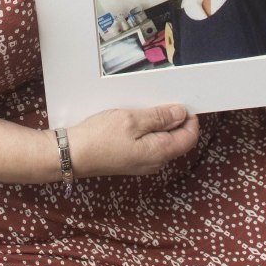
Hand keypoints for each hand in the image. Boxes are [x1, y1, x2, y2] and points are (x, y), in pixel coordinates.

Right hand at [68, 105, 198, 177]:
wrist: (74, 155)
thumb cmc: (101, 136)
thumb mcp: (132, 120)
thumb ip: (159, 118)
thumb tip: (182, 114)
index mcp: (160, 152)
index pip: (189, 138)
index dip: (191, 120)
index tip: (184, 103)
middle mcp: (156, 162)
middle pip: (178, 141)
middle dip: (178, 122)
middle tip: (165, 101)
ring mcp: (144, 164)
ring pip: (164, 143)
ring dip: (163, 126)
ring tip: (150, 108)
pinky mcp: (132, 161)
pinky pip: (151, 146)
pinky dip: (151, 132)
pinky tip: (138, 121)